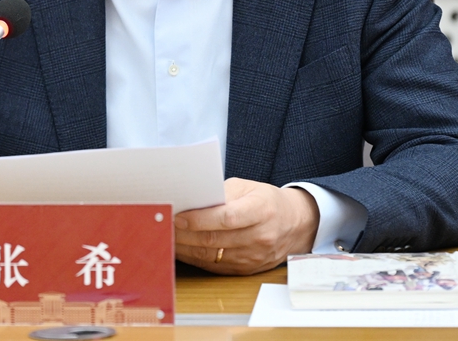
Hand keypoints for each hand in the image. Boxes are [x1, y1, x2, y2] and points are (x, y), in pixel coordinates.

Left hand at [173, 177, 318, 274]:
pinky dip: (194, 258)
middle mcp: (260, 236)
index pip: (227, 218)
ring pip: (211, 255)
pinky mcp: (246, 269)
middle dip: (184, 234)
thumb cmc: (267, 201)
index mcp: (262, 210)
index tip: (178, 216)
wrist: (294, 224)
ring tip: (166, 237)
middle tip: (163, 226)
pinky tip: (181, 249)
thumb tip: (190, 200)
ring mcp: (254, 256)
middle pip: (215, 239)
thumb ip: (221, 193)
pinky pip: (214, 266)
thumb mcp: (248, 187)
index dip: (200, 219)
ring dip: (185, 248)